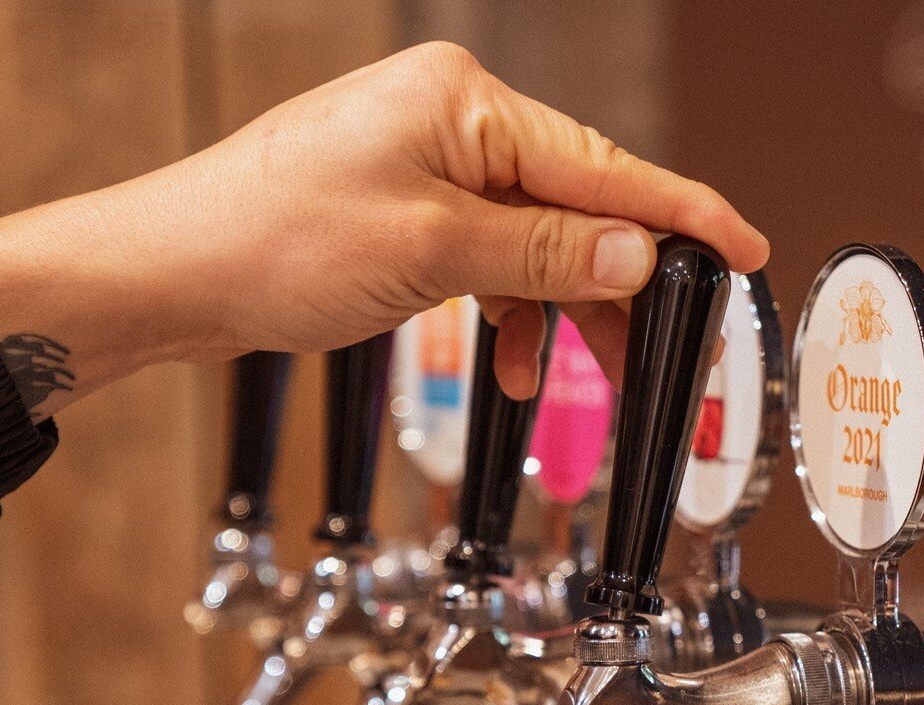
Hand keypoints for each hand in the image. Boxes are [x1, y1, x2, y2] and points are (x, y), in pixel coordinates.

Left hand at [0, 42, 767, 416]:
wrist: (177, 272)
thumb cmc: (275, 244)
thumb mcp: (430, 253)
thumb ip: (544, 256)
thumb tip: (635, 257)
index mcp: (467, 104)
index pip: (604, 166)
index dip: (683, 216)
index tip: (746, 249)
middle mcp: (456, 120)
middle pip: (580, 207)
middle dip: (621, 289)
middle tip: (665, 363)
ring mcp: (432, 163)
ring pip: (540, 244)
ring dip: (564, 316)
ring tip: (585, 382)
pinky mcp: (410, 206)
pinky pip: (492, 261)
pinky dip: (511, 315)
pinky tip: (514, 368)